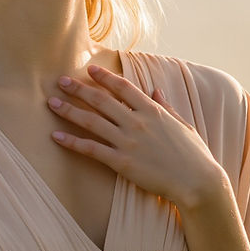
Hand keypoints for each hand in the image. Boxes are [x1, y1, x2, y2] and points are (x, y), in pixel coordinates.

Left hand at [48, 64, 228, 209]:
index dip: (104, 77)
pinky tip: (56, 136)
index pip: (123, 87)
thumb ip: (166, 106)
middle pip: (101, 100)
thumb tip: (155, 89)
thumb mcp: (183, 124)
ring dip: (69, 110)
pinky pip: (92, 149)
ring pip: (92, 121)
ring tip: (52, 103)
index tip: (89, 69)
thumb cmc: (194, 155)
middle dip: (79, 89)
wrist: (197, 182)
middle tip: (61, 81)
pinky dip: (72, 142)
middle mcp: (137, 122)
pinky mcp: (122, 162)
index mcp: (153, 111)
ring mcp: (128, 142)